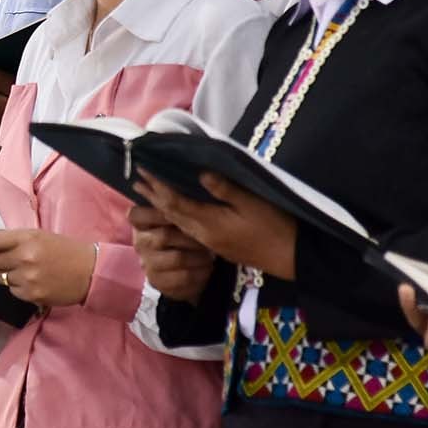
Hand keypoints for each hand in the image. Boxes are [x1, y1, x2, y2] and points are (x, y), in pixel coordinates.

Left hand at [0, 227, 95, 307]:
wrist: (91, 272)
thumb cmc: (65, 250)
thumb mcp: (39, 236)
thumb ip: (13, 238)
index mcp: (27, 238)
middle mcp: (25, 258)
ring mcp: (28, 278)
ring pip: (0, 277)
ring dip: (5, 274)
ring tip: (23, 269)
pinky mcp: (32, 295)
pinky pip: (13, 291)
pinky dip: (18, 287)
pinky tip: (32, 282)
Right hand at [127, 202, 215, 302]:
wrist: (181, 270)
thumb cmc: (180, 236)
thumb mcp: (176, 218)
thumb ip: (174, 204)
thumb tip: (191, 180)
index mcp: (139, 223)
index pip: (136, 214)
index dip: (159, 212)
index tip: (181, 214)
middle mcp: (139, 243)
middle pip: (164, 236)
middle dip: (191, 237)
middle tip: (208, 238)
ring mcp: (147, 264)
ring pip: (177, 258)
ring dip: (198, 257)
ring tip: (211, 255)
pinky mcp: (158, 282)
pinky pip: (183, 278)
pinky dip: (200, 273)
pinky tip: (207, 269)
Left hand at [134, 171, 297, 278]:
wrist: (291, 257)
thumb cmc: (275, 226)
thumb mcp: (251, 202)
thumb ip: (224, 189)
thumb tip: (199, 173)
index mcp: (209, 223)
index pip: (175, 203)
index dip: (157, 187)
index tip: (143, 170)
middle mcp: (203, 234)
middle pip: (171, 214)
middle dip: (152, 196)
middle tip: (135, 179)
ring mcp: (210, 242)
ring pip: (179, 223)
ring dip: (161, 206)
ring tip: (148, 193)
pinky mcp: (218, 245)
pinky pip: (189, 228)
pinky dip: (177, 215)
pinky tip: (175, 210)